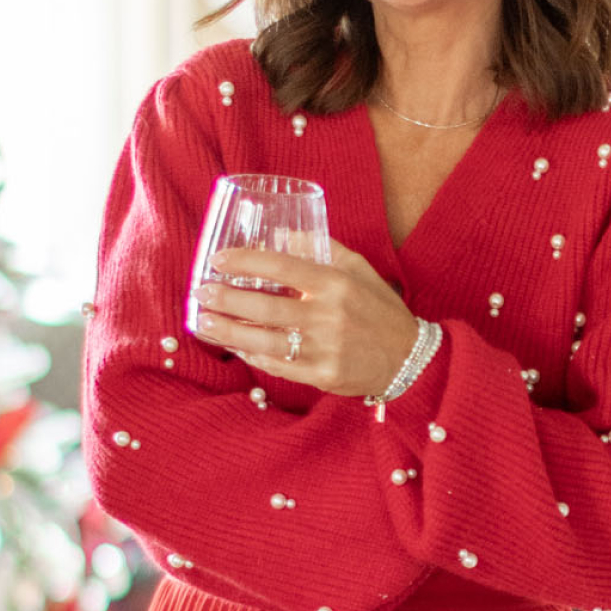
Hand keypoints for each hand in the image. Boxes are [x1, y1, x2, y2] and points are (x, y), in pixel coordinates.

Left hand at [191, 243, 422, 398]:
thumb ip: (322, 248)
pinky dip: (253, 355)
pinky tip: (235, 345)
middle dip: (227, 299)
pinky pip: (278, 366)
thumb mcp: (359, 269)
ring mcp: (324, 349)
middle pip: (266, 308)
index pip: (283, 266)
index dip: (246, 261)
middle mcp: (329, 316)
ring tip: (204, 322)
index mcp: (336, 284)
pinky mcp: (322, 376)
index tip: (220, 259)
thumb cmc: (379, 309)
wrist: (409, 358)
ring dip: (229, 332)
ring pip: (265, 341)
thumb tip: (280, 234)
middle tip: (201, 291)